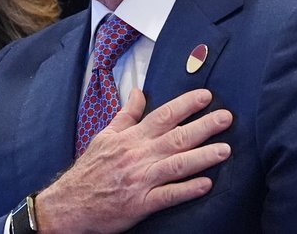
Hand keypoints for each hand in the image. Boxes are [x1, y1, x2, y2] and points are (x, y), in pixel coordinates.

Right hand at [35, 88, 232, 232]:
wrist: (70, 204)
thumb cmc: (90, 170)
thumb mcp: (105, 136)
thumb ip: (126, 115)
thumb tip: (139, 92)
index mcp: (131, 138)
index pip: (163, 115)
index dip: (186, 105)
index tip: (206, 96)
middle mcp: (138, 156)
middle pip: (176, 137)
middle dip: (203, 126)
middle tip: (226, 117)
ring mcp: (141, 180)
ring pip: (176, 165)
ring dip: (202, 156)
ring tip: (225, 149)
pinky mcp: (141, 204)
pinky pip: (168, 196)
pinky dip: (187, 190)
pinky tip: (206, 184)